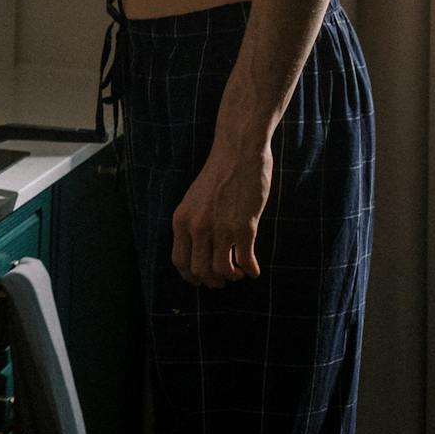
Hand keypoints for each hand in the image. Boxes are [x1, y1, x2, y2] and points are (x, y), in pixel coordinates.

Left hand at [170, 140, 272, 286]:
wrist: (238, 152)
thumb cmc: (219, 175)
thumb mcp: (194, 200)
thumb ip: (193, 223)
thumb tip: (199, 250)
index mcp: (181, 220)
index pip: (180, 262)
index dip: (192, 276)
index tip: (203, 279)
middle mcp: (197, 227)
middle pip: (200, 271)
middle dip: (214, 281)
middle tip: (225, 278)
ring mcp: (220, 228)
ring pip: (222, 271)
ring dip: (233, 276)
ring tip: (240, 271)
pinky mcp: (244, 227)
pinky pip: (245, 261)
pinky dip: (251, 270)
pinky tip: (254, 269)